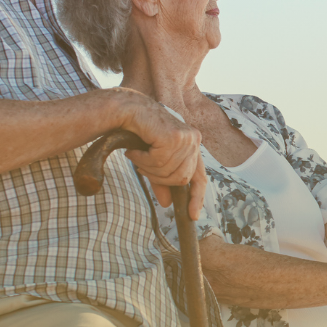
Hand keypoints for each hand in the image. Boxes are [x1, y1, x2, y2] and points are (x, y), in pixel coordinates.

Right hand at [110, 90, 205, 215]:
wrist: (127, 110)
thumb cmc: (140, 134)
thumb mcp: (153, 162)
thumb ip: (162, 181)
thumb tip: (168, 203)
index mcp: (193, 146)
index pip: (200, 177)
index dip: (197, 197)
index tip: (192, 215)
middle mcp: (194, 141)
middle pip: (181, 179)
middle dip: (159, 178)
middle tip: (142, 167)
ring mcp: (187, 138)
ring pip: (168, 172)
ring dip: (148, 168)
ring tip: (137, 156)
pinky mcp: (174, 136)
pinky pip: (159, 162)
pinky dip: (143, 160)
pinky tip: (135, 151)